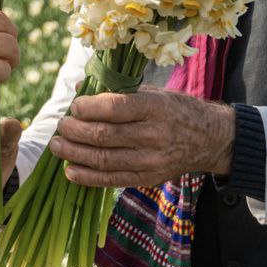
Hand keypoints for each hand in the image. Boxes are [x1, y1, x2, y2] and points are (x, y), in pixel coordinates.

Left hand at [49, 86, 234, 187]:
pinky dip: (88, 177)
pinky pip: (113, 180)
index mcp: (155, 107)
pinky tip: (70, 170)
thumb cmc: (175, 110)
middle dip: (75, 131)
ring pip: (104, 159)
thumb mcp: (152, 92)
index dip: (88, 108)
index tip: (74, 106)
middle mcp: (154, 134)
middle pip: (105, 135)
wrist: (209, 139)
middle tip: (61, 126)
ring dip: (75, 154)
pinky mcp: (148, 178)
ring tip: (57, 146)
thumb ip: (116, 91)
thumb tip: (79, 86)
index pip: (114, 108)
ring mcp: (151, 160)